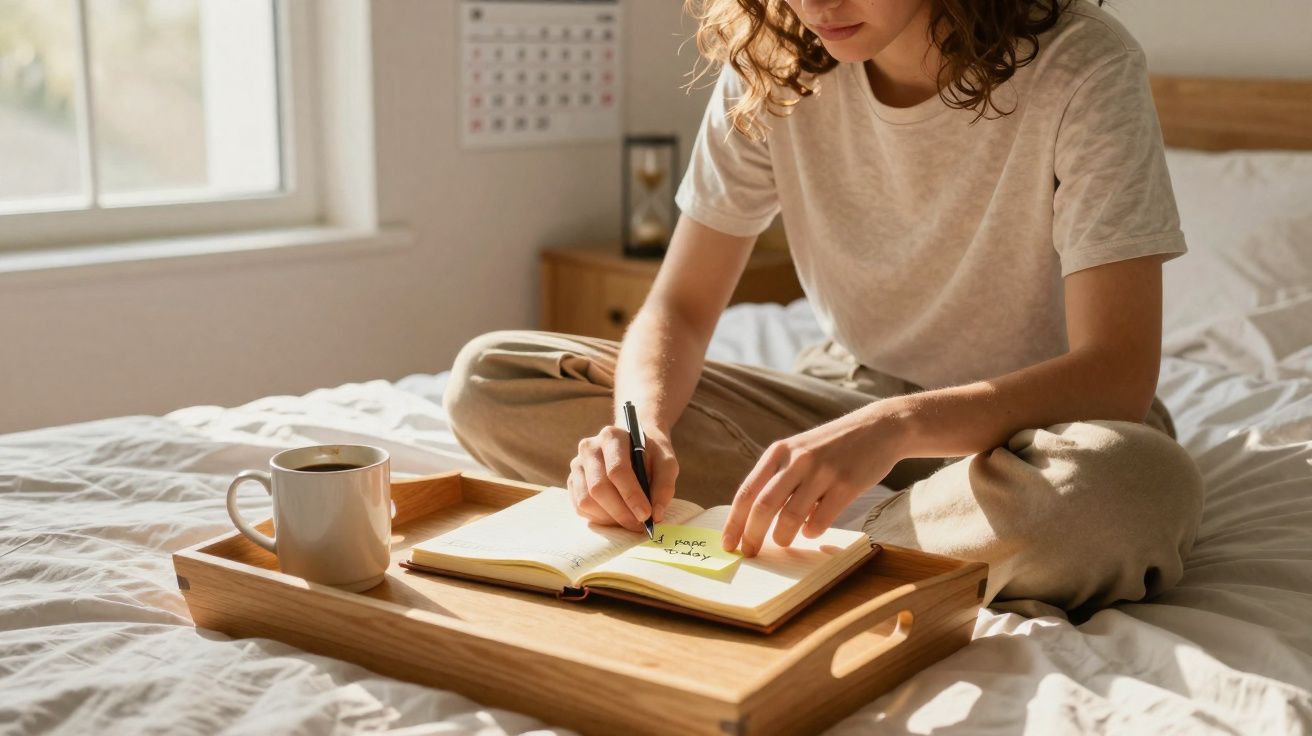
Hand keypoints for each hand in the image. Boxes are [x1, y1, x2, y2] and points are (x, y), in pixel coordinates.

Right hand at [567, 425, 678, 532]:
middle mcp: (589, 448)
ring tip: (629, 520)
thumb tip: (655, 515)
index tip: (646, 515)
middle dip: (620, 512)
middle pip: (598, 488)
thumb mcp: (667, 463)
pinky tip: (616, 516)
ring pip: (586, 500)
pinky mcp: (573, 480)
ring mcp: (577, 464)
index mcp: (612, 437)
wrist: (634, 445)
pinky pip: (580, 506)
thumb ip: (664, 486)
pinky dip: (599, 518)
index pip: (617, 470)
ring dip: (609, 518)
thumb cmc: (651, 454)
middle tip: (639, 525)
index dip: (631, 496)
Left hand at [721, 408, 903, 555]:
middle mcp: (797, 460)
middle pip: (764, 506)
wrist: (878, 429)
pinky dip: (811, 532)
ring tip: (783, 541)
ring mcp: (822, 472)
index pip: (747, 492)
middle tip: (750, 553)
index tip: (728, 545)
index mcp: (779, 451)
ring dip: (783, 537)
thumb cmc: (832, 447)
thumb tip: (755, 520)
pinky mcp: (846, 484)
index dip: (734, 522)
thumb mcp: (800, 451)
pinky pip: (820, 520)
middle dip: (752, 535)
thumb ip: (779, 478)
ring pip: (790, 517)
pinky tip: (812, 530)